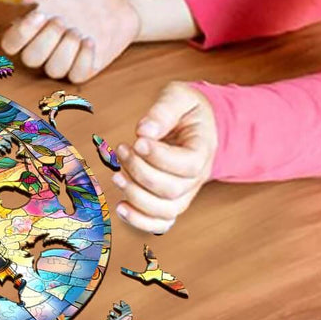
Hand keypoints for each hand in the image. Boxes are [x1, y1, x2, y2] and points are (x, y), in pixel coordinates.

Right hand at [0, 0, 139, 81]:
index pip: (11, 43)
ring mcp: (65, 58)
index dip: (20, 34)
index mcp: (32, 25)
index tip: (39, 14)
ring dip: (65, 50)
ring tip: (78, 30)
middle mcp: (45, 46)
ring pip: (53, 70)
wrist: (120, 0)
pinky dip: (83, 59)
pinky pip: (76, 75)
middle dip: (45, 40)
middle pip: (30, 59)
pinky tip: (90, 41)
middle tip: (62, 19)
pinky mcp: (85, 67)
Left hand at [113, 82, 217, 233]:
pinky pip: (161, 223)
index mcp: (203, 150)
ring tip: (117, 175)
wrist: (196, 123)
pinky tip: (121, 207)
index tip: (137, 140)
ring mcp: (185, 192)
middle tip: (122, 149)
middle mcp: (197, 177)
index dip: (159, 157)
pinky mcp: (170, 200)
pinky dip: (140, 221)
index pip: (187, 165)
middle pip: (172, 190)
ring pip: (165, 210)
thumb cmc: (186, 109)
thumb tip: (145, 131)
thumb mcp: (179, 97)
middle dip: (140, 172)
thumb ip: (164, 110)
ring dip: (136, 196)